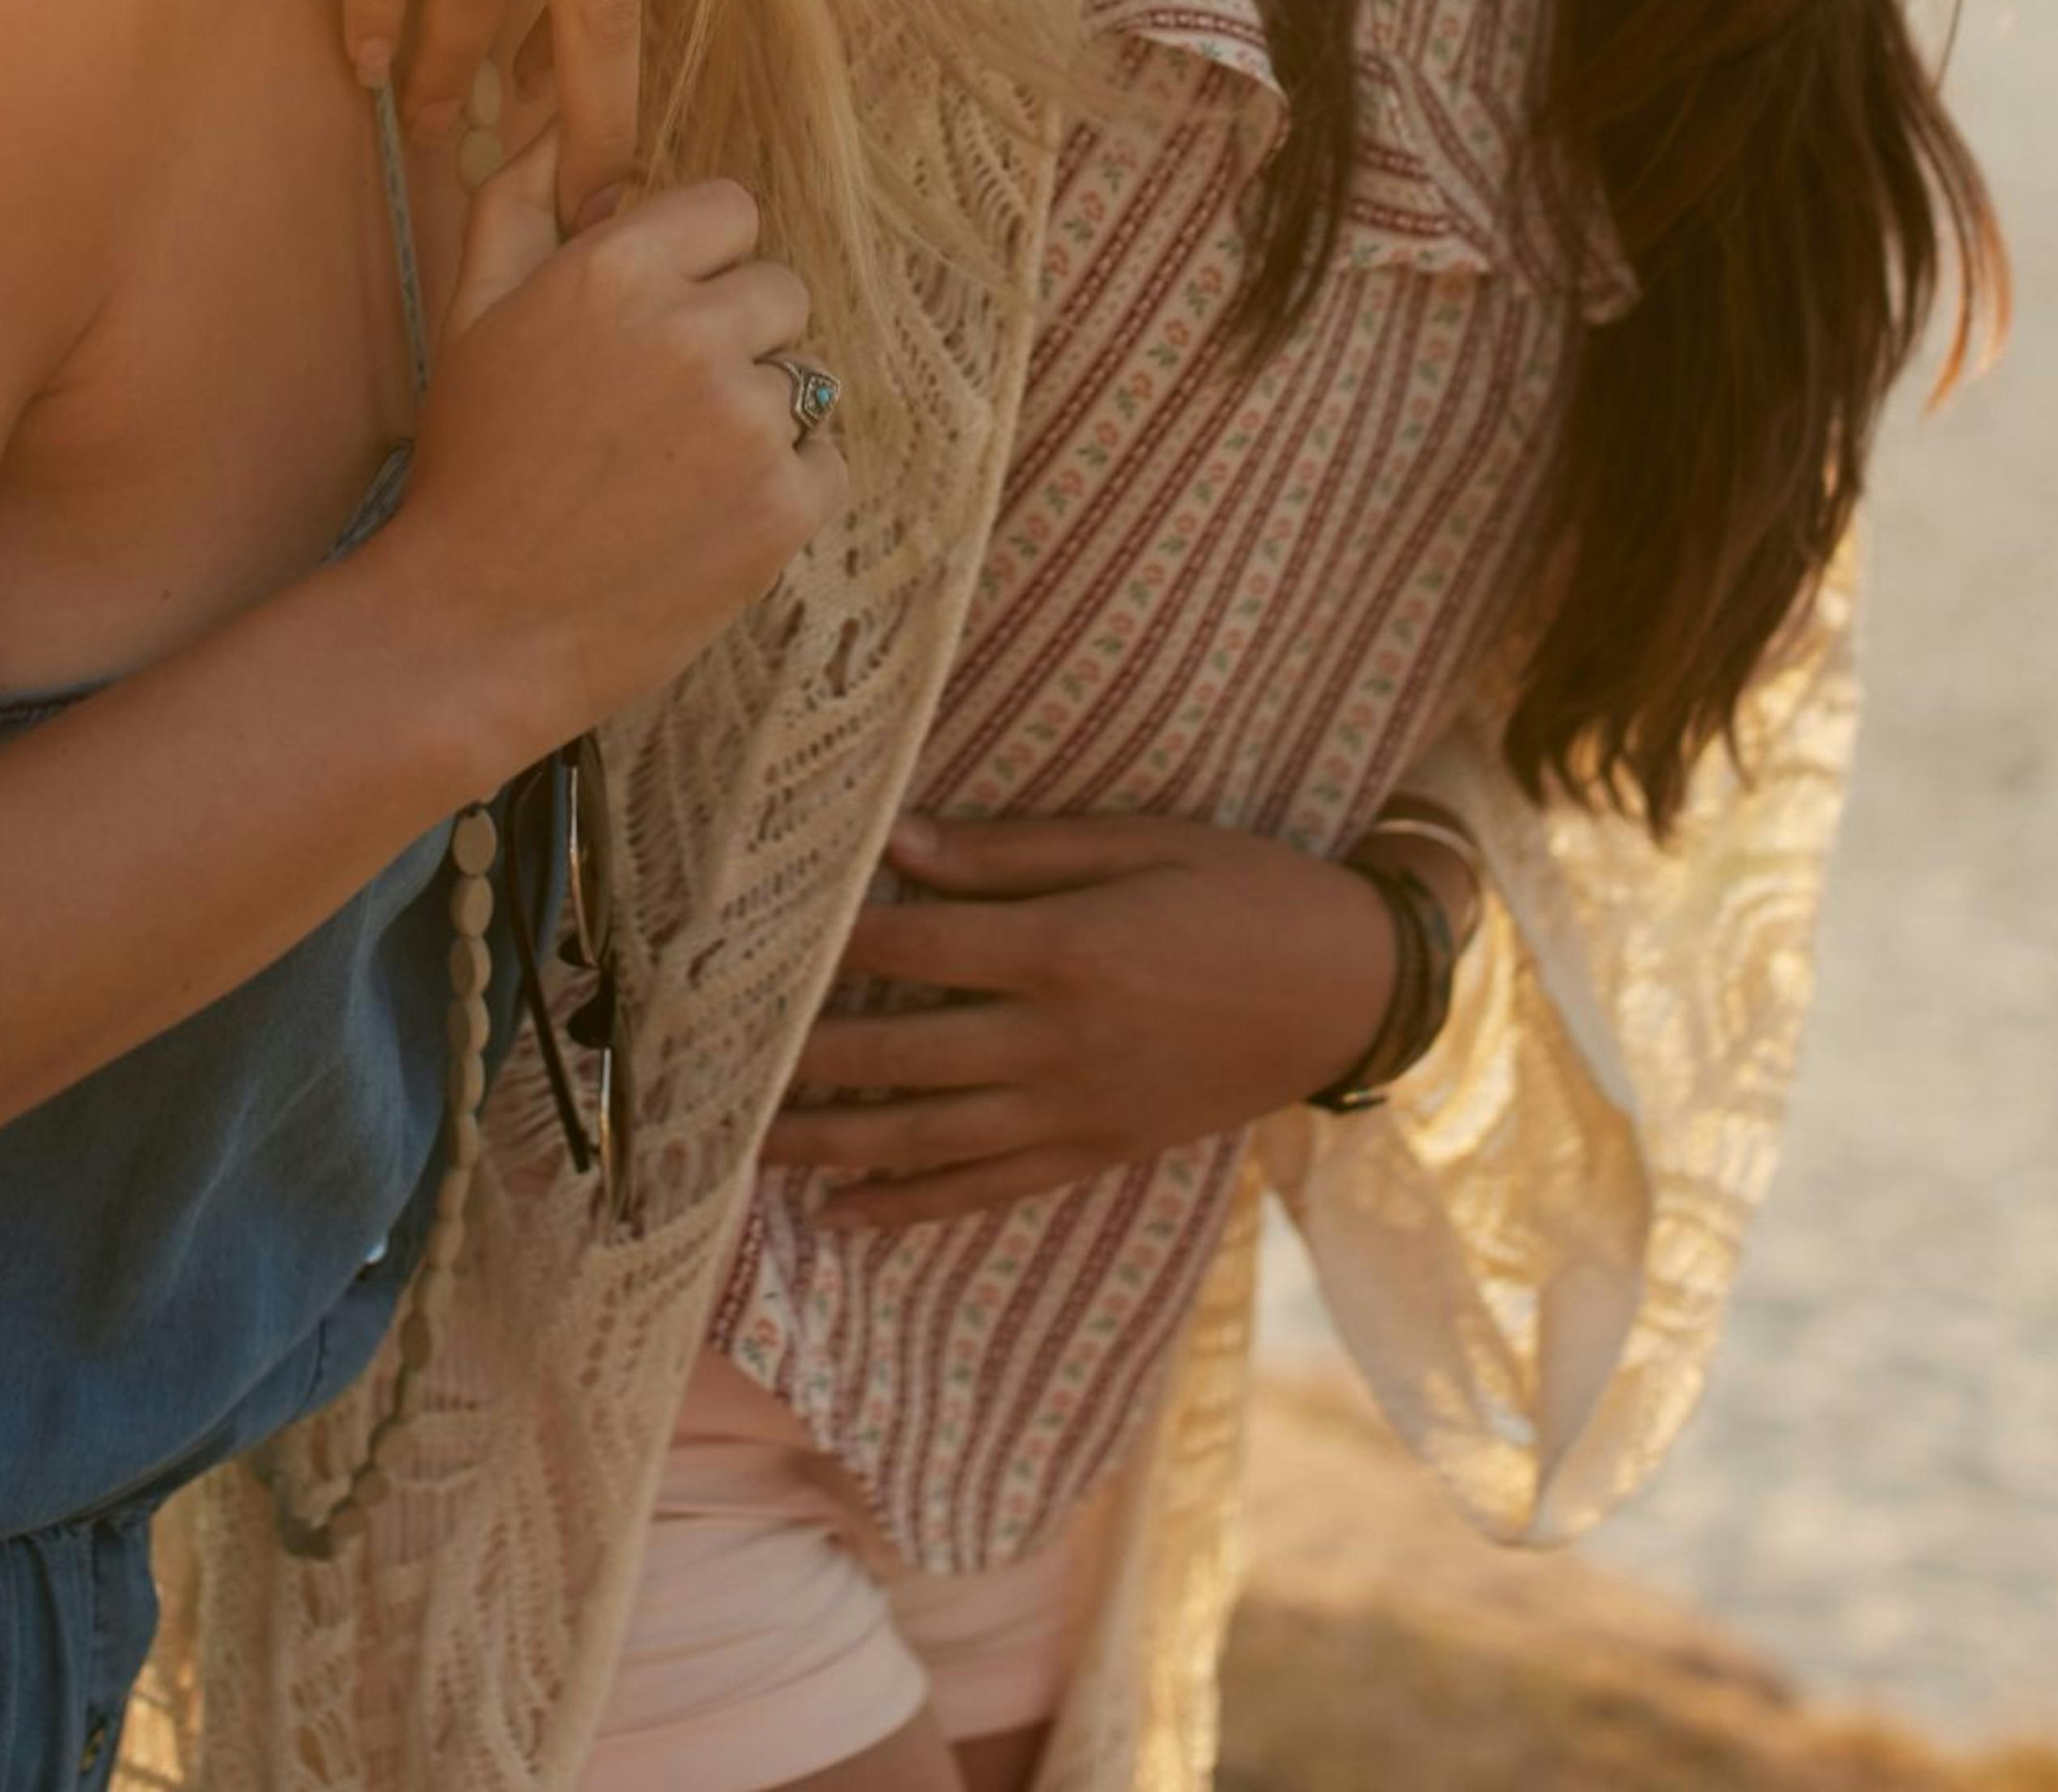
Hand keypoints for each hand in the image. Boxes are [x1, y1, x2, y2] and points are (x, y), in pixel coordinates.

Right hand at [366, 129, 840, 781]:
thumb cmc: (471, 465)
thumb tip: (559, 119)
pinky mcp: (786, 508)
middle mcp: (694, 332)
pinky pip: (827, 461)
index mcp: (616, 269)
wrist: (472, 629)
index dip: (698, 263)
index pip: (734, 211)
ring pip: (802, 379)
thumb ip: (518, 201)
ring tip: (667, 473)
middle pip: (780, 291)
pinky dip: (781, 491)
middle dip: (734, 337)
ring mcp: (750, 423)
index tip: (657, 317)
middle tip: (655, 409)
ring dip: (754, 417)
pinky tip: (700, 519)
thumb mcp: (471, 314)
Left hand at [760, 811, 1398, 1229]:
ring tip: (744, 1148)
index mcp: (1063, 949)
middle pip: (898, 1053)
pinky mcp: (1096, 1150)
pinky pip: (987, 1189)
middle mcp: (1054, 1041)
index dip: (832, 941)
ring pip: (925, 1137)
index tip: (754, 935)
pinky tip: (845, 1215)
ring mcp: (1074, 1107)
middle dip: (799, 1057)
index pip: (915, 946)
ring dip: (829, 1143)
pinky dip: (912, 1205)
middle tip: (709, 1059)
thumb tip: (906, 849)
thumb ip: (1018, 853)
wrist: (1348, 990)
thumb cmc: (1246, 890)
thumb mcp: (1143, 842)